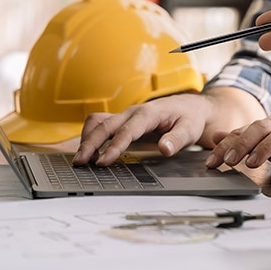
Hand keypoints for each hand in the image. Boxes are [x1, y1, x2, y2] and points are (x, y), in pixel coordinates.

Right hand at [73, 93, 211, 165]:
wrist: (189, 107)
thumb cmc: (189, 118)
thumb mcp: (190, 129)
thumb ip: (177, 139)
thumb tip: (165, 149)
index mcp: (149, 114)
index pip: (127, 131)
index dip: (114, 146)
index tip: (103, 161)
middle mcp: (133, 112)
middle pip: (105, 125)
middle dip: (90, 144)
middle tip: (80, 162)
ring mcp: (126, 116)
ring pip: (98, 122)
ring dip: (87, 139)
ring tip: (80, 159)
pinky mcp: (123, 121)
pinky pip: (101, 124)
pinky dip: (91, 136)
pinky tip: (88, 151)